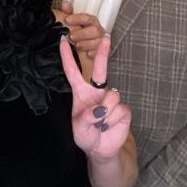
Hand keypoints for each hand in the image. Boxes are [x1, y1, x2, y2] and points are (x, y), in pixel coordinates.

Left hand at [55, 1, 106, 60]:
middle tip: (71, 36)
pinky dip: (92, 53)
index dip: (77, 18)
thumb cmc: (74, 33)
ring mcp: (99, 41)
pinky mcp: (99, 52)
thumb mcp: (69, 22)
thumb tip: (65, 4)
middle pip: (94, 30)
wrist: (76, 48)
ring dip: (86, 44)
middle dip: (82, 33)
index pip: (87, 18)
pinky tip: (86, 53)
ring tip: (76, 46)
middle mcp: (97, 30)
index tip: (67, 20)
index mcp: (91, 22)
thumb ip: (68, 13)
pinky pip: (98, 53)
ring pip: (97, 42)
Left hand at [60, 35, 130, 160]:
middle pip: (100, 69)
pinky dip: (111, 120)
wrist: (101, 149)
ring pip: (111, 97)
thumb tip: (100, 108)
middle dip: (103, 53)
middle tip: (105, 37)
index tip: (63, 41)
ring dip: (104, 114)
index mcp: (82, 93)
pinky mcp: (124, 109)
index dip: (67, 57)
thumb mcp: (79, 127)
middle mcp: (98, 92)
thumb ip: (86, 116)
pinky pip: (119, 109)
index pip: (73, 72)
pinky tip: (109, 126)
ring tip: (100, 125)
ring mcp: (112, 99)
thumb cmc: (86, 135)